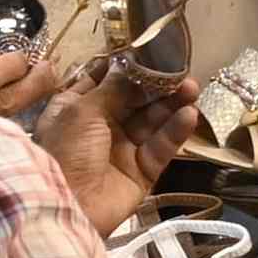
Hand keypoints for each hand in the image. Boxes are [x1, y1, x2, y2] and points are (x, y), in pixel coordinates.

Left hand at [35, 60, 197, 230]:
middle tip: (181, 71)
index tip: (152, 50)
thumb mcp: (83, 110)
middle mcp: (99, 125)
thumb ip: (113, 87)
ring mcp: (122, 149)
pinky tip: (189, 114)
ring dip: (172, 104)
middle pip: (134, 99)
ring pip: (152, 121)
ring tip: (191, 88)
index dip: (127, 66)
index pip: (104, 79)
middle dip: (157, 84)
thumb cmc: (66, 151)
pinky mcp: (142, 171)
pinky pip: (161, 147)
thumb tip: (131, 62)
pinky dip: (175, 131)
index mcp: (75, 107)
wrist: (67, 207)